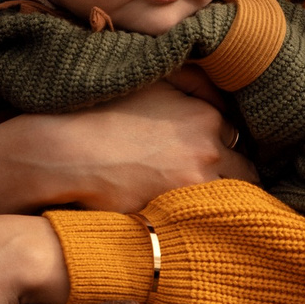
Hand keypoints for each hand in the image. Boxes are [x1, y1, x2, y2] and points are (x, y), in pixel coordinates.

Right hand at [0, 82, 252, 217]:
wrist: (62, 150)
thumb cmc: (100, 111)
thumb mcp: (148, 81)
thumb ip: (189, 82)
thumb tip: (215, 88)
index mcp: (205, 116)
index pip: (237, 135)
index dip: (224, 143)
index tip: (214, 149)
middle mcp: (208, 150)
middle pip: (243, 170)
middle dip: (229, 172)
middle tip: (209, 176)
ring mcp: (193, 186)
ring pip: (229, 198)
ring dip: (219, 197)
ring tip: (204, 201)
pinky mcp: (173, 215)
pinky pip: (205, 222)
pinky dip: (201, 219)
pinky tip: (188, 217)